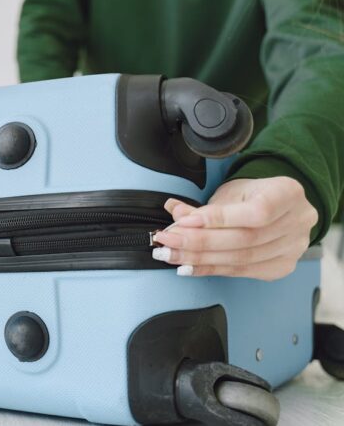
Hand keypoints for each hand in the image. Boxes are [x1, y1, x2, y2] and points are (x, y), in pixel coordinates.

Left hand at [151, 177, 317, 279]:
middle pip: (244, 239)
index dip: (218, 219)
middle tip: (167, 241)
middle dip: (199, 242)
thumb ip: (204, 207)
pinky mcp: (281, 267)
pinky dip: (211, 269)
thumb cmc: (253, 195)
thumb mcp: (230, 192)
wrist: (276, 207)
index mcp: (288, 194)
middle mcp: (297, 222)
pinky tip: (189, 267)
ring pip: (241, 259)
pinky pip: (241, 272)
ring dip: (199, 259)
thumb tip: (175, 213)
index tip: (184, 222)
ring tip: (171, 255)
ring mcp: (292, 248)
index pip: (256, 212)